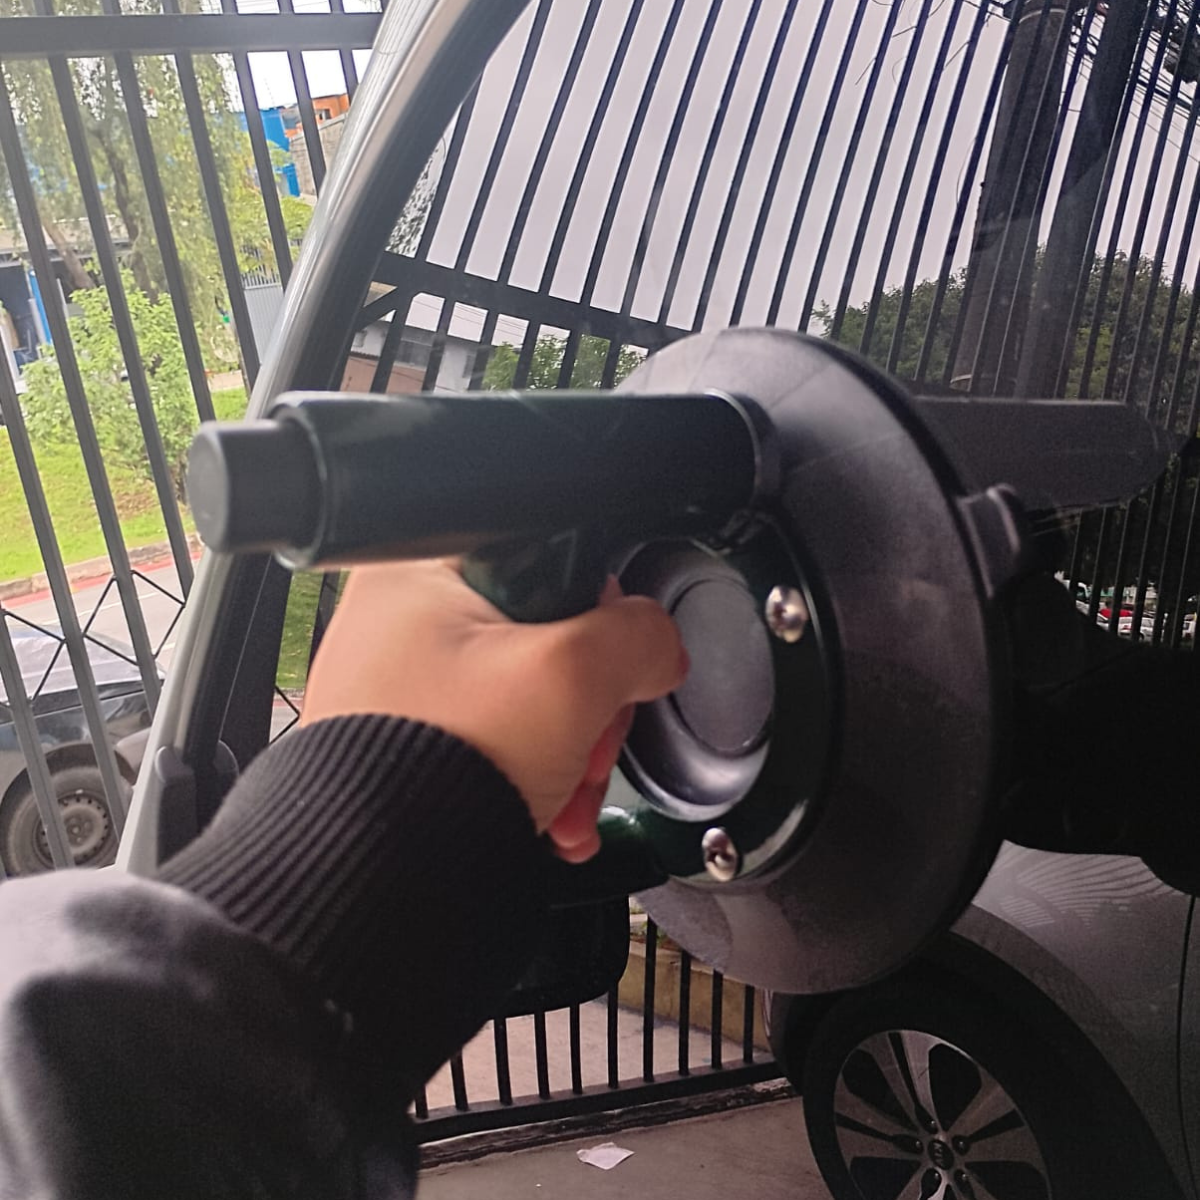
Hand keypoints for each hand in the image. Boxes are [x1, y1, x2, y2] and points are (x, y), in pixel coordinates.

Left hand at [299, 560, 686, 860]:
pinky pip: (499, 744)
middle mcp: (401, 623)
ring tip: (570, 798)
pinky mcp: (411, 747)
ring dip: (572, 756)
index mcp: (419, 573)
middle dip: (588, 712)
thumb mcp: (572, 675)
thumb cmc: (435, 769)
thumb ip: (638, 636)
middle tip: (589, 744)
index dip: (598, 621)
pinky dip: (536, 780)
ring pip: (530, 702)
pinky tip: (550, 815)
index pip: (550, 563)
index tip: (611, 669)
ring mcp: (404, 689)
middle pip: (547, 643)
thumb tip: (659, 644)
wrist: (383, 884)